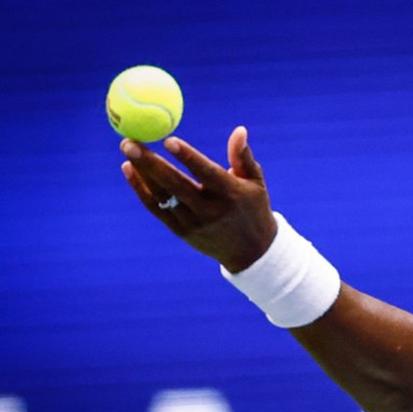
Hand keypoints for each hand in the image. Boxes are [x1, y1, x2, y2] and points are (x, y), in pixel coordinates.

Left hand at [120, 126, 277, 272]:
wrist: (250, 251)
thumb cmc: (253, 208)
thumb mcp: (255, 182)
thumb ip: (243, 156)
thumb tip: (239, 129)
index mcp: (230, 194)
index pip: (205, 173)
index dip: (187, 157)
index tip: (168, 140)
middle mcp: (210, 210)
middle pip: (175, 184)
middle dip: (150, 162)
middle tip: (130, 141)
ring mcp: (194, 223)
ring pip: (162, 196)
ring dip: (142, 172)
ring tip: (128, 148)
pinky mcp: (181, 231)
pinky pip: (156, 208)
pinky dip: (141, 189)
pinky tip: (129, 170)